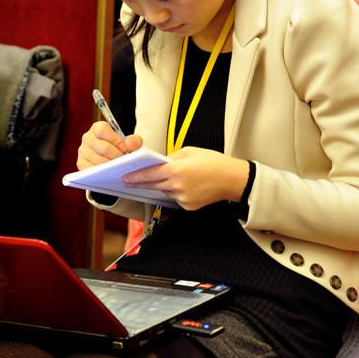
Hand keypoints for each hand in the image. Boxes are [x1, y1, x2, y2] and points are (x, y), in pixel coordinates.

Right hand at [77, 121, 142, 169]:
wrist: (109, 154)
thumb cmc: (117, 146)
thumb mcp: (127, 141)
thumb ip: (133, 141)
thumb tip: (128, 146)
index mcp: (97, 128)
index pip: (103, 130)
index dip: (115, 139)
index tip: (124, 147)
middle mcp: (87, 138)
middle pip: (103, 147)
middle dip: (116, 155)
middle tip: (124, 160)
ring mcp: (83, 151)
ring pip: (98, 160)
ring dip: (110, 166)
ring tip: (118, 167)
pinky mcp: (81, 163)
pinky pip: (91, 169)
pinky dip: (102, 172)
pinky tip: (109, 172)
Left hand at [122, 146, 248, 210]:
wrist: (233, 179)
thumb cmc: (214, 162)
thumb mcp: (189, 152)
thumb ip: (170, 158)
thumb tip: (158, 163)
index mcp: (176, 171)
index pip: (149, 175)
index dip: (135, 176)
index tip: (125, 177)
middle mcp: (178, 186)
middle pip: (152, 185)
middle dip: (141, 183)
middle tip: (129, 180)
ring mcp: (183, 198)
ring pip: (164, 191)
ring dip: (160, 185)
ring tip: (164, 178)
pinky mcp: (188, 206)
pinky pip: (174, 198)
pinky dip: (174, 191)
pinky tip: (183, 185)